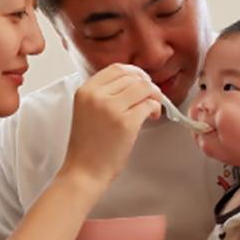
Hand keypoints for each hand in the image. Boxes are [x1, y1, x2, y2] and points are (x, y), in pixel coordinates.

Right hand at [60, 64, 162, 185]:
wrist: (84, 171)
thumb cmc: (87, 146)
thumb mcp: (86, 110)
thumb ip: (103, 94)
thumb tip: (132, 83)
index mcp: (85, 90)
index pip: (116, 68)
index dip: (134, 73)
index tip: (141, 81)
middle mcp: (97, 96)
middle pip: (132, 77)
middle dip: (147, 85)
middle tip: (151, 96)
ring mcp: (112, 108)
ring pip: (144, 88)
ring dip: (154, 95)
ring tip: (153, 107)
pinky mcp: (126, 123)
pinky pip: (149, 105)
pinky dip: (155, 109)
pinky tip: (152, 116)